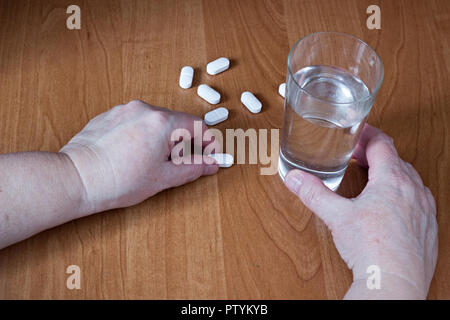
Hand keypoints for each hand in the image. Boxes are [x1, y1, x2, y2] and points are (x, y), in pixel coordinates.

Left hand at [60, 100, 218, 214]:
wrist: (77, 178)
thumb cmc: (117, 180)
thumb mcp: (163, 178)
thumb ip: (192, 168)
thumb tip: (211, 164)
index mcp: (162, 123)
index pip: (197, 125)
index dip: (208, 142)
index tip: (209, 156)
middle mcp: (144, 109)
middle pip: (176, 122)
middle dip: (184, 142)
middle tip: (182, 164)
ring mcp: (124, 110)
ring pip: (155, 121)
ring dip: (163, 138)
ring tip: (153, 162)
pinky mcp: (109, 116)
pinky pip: (136, 121)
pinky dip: (143, 135)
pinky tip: (134, 155)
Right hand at [284, 124, 437, 298]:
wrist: (394, 281)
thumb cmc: (372, 249)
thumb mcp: (337, 216)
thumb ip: (314, 193)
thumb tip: (296, 179)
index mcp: (392, 180)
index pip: (383, 144)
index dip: (368, 134)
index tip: (358, 132)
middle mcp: (414, 190)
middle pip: (395, 159)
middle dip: (375, 153)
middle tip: (358, 155)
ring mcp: (424, 209)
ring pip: (409, 179)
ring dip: (390, 173)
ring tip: (372, 177)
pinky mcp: (428, 226)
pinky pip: (418, 199)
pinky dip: (403, 193)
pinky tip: (390, 205)